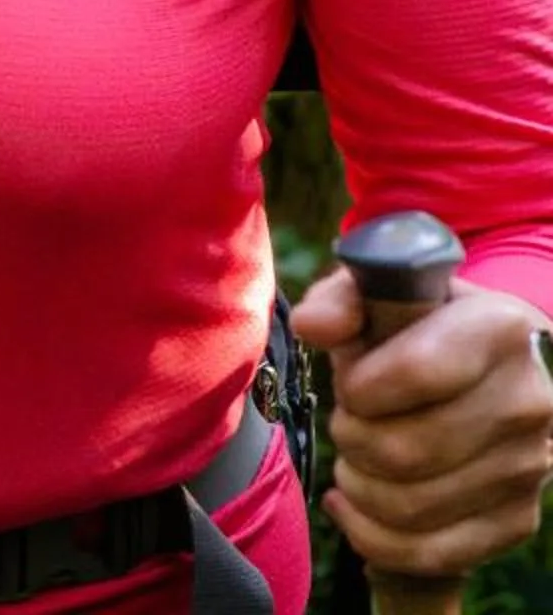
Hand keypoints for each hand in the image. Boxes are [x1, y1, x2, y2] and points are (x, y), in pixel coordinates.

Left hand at [290, 270, 552, 577]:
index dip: (360, 387)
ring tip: (355, 458)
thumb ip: (340, 300)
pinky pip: (429, 552)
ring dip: (358, 486)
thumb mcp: (375, 294)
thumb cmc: (411, 328)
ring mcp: (532, 465)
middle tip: (349, 422)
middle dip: (350, 439)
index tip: (353, 384)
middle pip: (402, 451)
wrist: (477, 369)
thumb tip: (314, 327)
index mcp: (499, 329)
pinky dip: (371, 535)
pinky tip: (354, 504)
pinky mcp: (518, 518)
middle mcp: (530, 399)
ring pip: (408, 506)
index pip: (414, 374)